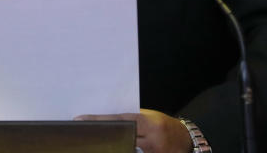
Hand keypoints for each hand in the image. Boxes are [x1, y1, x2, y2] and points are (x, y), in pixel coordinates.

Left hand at [75, 110, 191, 152]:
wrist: (186, 139)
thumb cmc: (163, 125)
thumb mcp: (149, 117)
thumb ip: (131, 120)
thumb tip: (105, 121)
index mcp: (149, 123)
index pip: (119, 121)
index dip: (99, 121)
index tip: (80, 119)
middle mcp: (152, 140)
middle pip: (120, 139)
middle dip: (102, 139)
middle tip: (83, 137)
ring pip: (126, 151)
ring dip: (110, 149)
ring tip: (93, 145)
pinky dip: (121, 152)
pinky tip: (111, 150)